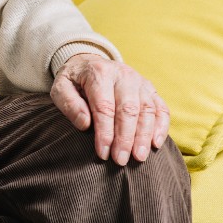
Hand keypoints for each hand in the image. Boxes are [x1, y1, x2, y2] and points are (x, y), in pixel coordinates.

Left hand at [50, 53, 169, 164]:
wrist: (89, 63)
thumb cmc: (74, 81)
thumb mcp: (60, 88)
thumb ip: (69, 104)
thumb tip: (85, 124)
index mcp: (99, 73)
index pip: (104, 106)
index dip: (105, 132)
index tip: (103, 153)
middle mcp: (123, 75)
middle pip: (128, 109)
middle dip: (125, 138)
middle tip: (121, 160)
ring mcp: (139, 81)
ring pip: (147, 110)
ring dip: (144, 135)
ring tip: (139, 157)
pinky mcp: (150, 88)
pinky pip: (161, 108)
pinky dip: (161, 127)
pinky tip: (155, 144)